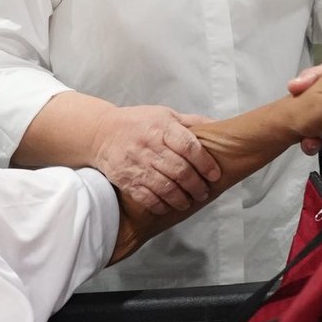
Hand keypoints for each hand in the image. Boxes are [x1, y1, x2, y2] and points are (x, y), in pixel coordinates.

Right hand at [90, 104, 221, 214]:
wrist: (101, 132)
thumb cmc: (139, 123)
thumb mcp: (165, 115)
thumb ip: (192, 122)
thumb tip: (220, 126)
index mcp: (162, 127)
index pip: (189, 146)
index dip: (205, 162)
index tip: (214, 174)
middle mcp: (149, 145)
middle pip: (179, 170)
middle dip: (196, 185)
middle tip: (204, 192)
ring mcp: (136, 163)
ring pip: (165, 187)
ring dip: (181, 198)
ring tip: (189, 202)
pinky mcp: (125, 179)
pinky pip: (146, 197)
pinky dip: (160, 205)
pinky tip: (168, 206)